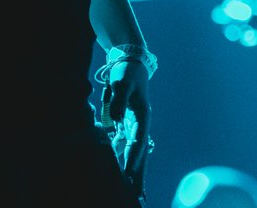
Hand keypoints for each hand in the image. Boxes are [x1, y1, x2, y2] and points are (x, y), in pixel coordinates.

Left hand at [104, 59, 152, 198]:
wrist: (129, 62)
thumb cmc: (126, 72)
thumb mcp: (122, 82)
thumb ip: (119, 100)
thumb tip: (114, 120)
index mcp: (142, 115)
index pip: (137, 140)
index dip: (133, 156)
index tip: (128, 172)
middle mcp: (140, 124)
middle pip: (141, 153)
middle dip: (139, 173)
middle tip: (139, 194)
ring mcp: (134, 126)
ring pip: (134, 154)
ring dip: (134, 172)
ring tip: (135, 192)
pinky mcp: (126, 125)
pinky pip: (125, 148)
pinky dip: (124, 161)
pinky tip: (122, 174)